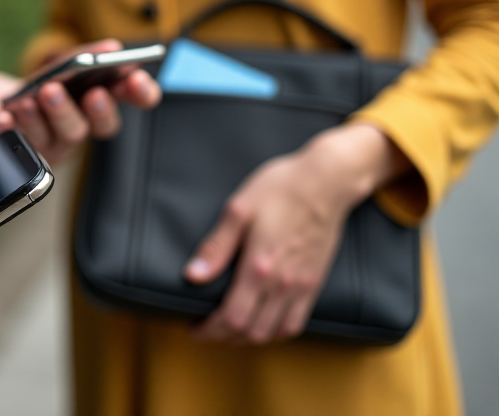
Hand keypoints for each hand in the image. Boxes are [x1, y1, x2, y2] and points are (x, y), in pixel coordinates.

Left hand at [0, 39, 160, 165]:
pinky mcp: (28, 168)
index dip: (120, 73)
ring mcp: (47, 145)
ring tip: (35, 99)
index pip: (102, 80)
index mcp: (64, 87)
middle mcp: (63, 118)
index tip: (124, 60)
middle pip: (99, 118)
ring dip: (59, 116)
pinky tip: (0, 120)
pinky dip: (19, 135)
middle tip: (92, 91)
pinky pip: (36, 158)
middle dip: (102, 104)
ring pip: (71, 137)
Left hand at [183, 123, 411, 343]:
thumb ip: (216, 247)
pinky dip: (276, 332)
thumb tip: (193, 275)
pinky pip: (296, 323)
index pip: (231, 317)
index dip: (210, 330)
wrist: (326, 182)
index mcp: (259, 267)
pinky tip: (263, 325)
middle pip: (250, 331)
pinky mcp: (314, 283)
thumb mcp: (239, 210)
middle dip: (224, 337)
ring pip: (273, 332)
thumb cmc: (280, 189)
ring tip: (229, 330)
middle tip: (207, 330)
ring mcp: (302, 286)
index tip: (194, 328)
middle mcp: (282, 283)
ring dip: (248, 338)